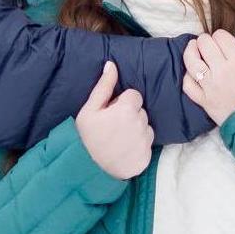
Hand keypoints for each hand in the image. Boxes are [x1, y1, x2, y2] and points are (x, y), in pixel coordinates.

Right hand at [75, 60, 153, 178]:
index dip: (122, 103)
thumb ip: (103, 86)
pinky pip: (147, 144)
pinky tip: (124, 150)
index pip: (135, 95)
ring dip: (136, 130)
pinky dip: (138, 146)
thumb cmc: (87, 137)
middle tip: (113, 126)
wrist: (88, 169)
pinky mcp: (147, 156)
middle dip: (130, 115)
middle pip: (141, 111)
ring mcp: (145, 141)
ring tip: (119, 139)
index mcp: (127, 109)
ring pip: (146, 127)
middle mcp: (140, 123)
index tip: (111, 112)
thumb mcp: (89, 110)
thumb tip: (111, 65)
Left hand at [182, 29, 234, 124]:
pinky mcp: (205, 103)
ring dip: (190, 51)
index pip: (220, 36)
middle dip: (205, 40)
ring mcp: (210, 88)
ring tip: (194, 48)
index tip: (224, 41)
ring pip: (190, 62)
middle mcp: (222, 72)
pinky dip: (187, 76)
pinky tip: (193, 72)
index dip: (221, 35)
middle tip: (209, 44)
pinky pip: (188, 86)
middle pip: (203, 44)